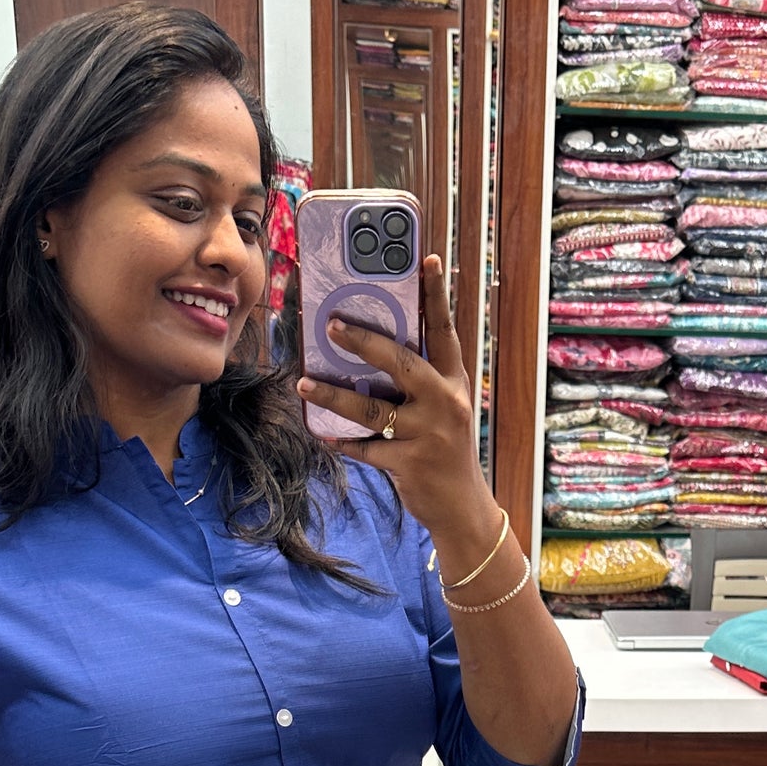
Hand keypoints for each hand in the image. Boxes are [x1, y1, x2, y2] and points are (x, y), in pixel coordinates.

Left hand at [298, 256, 501, 560]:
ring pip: (372, 408)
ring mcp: (428, 434)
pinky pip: (366, 447)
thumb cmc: (444, 446)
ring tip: (305, 383)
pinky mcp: (409, 464)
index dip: (437, 295)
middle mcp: (445, 402)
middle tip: (332, 325)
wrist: (461, 506)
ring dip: (334, 395)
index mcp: (453, 381)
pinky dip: (343, 440)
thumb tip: (367, 347)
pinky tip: (323, 431)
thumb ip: (417, 378)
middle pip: (401, 362)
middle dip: (364, 341)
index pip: (444, 331)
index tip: (429, 259)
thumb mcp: (443, 406)